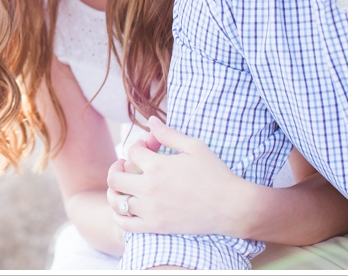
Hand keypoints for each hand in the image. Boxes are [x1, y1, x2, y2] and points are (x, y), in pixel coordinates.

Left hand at [106, 116, 257, 237]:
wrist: (231, 207)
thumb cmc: (215, 174)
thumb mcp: (194, 146)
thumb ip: (169, 134)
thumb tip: (151, 120)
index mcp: (158, 166)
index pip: (132, 151)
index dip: (139, 145)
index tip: (150, 147)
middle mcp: (149, 188)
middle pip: (115, 176)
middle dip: (118, 166)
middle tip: (128, 165)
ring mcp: (150, 210)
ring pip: (116, 201)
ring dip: (115, 190)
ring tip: (125, 185)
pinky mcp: (155, 227)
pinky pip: (124, 224)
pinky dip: (119, 215)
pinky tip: (126, 207)